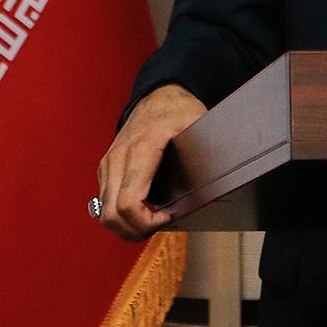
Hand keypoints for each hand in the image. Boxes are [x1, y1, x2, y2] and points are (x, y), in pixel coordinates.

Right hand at [94, 84, 206, 239]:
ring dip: (125, 226)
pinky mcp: (105, 167)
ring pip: (103, 212)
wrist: (158, 96)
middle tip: (159, 226)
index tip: (168, 217)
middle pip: (111, 214)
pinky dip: (119, 215)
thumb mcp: (198, 126)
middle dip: (135, 230)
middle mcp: (118, 158)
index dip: (147, 223)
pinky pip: (103, 202)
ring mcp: (108, 163)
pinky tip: (141, 211)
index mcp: (141, 150)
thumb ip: (207, 152)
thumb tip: (223, 177)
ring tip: (150, 222)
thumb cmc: (178, 111)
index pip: (128, 203)